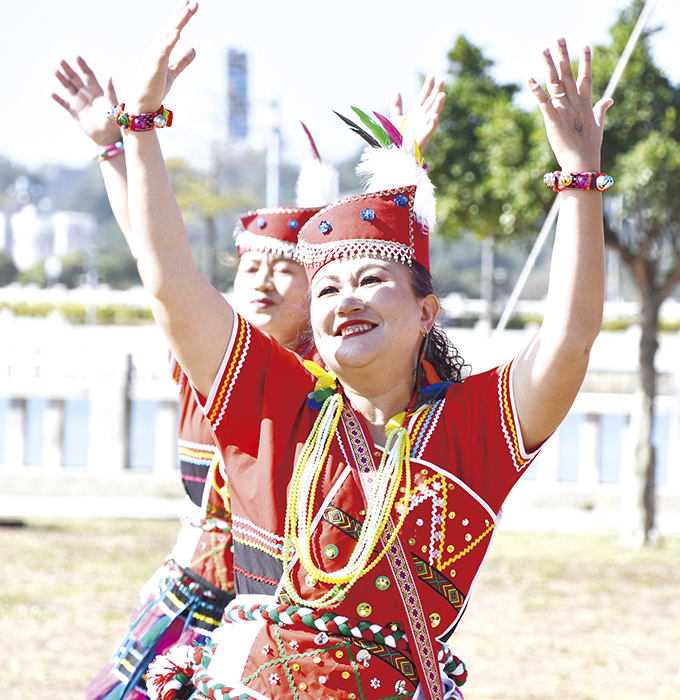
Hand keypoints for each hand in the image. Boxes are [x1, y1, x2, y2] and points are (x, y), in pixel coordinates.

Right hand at [52, 57, 120, 146]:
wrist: (107, 136)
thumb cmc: (113, 120)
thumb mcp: (112, 104)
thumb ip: (110, 90)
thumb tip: (109, 75)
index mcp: (96, 90)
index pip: (88, 74)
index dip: (82, 65)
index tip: (76, 56)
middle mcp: (86, 93)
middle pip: (75, 78)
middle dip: (68, 69)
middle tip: (60, 59)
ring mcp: (79, 101)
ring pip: (68, 87)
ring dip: (61, 79)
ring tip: (54, 69)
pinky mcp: (74, 111)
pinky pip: (64, 103)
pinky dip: (58, 98)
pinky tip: (51, 92)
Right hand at [127, 0, 197, 113]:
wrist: (142, 106)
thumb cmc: (155, 90)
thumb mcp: (173, 73)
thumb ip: (182, 61)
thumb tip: (194, 48)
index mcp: (159, 50)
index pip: (172, 30)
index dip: (181, 17)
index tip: (191, 5)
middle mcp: (155, 49)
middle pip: (170, 28)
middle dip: (182, 15)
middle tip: (194, 2)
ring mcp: (154, 56)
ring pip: (168, 35)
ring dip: (178, 22)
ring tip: (188, 9)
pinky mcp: (154, 66)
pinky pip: (163, 51)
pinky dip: (170, 41)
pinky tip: (178, 32)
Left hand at [390, 74, 445, 151]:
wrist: (398, 153)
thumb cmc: (398, 137)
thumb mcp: (396, 118)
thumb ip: (397, 105)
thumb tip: (396, 90)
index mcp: (417, 112)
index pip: (424, 97)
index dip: (428, 87)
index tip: (432, 75)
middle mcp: (422, 118)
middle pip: (431, 102)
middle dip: (436, 92)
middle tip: (441, 80)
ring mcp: (424, 127)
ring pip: (433, 114)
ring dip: (438, 105)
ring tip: (442, 94)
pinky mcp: (423, 138)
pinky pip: (430, 130)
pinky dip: (432, 123)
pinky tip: (434, 116)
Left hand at [529, 39, 612, 172]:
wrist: (582, 161)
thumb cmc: (590, 146)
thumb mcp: (598, 125)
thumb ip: (601, 110)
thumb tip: (610, 99)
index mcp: (586, 103)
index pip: (586, 77)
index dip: (585, 61)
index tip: (585, 45)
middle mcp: (575, 103)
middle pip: (568, 74)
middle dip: (564, 55)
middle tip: (559, 38)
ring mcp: (564, 109)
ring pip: (555, 82)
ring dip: (549, 65)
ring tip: (544, 50)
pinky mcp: (553, 119)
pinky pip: (544, 101)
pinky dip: (537, 90)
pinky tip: (530, 79)